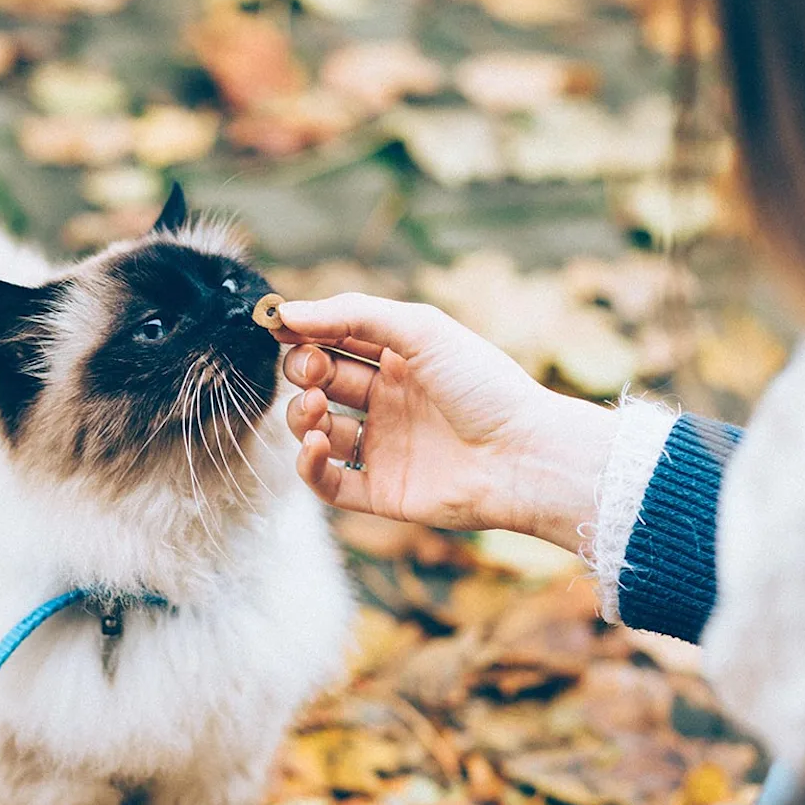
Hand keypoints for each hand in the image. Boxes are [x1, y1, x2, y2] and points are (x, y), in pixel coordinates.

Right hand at [275, 293, 618, 551]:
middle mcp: (388, 402)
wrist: (524, 455)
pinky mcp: (381, 492)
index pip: (335, 340)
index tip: (279, 328)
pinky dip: (309, 464)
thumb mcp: (420, 329)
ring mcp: (384, 447)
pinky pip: (327, 482)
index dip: (305, 333)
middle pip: (320, 382)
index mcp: (400, 359)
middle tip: (314, 371)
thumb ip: (352, 315)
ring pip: (316, 430)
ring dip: (301, 415)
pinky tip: (317, 444)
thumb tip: (287, 313)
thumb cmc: (483, 385)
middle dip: (303, 372)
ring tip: (317, 408)